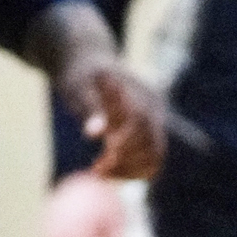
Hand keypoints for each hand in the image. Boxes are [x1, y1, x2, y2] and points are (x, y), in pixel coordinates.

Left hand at [57, 57, 164, 180]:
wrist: (91, 64)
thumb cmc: (80, 76)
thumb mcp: (79, 88)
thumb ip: (90, 108)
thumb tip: (94, 133)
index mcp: (140, 93)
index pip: (141, 124)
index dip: (124, 145)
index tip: (99, 163)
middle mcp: (154, 107)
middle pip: (154, 144)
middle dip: (126, 163)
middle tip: (96, 170)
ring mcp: (156, 119)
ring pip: (156, 155)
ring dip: (131, 170)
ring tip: (100, 172)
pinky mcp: (150, 130)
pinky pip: (152, 158)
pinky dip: (134, 170)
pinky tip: (110, 171)